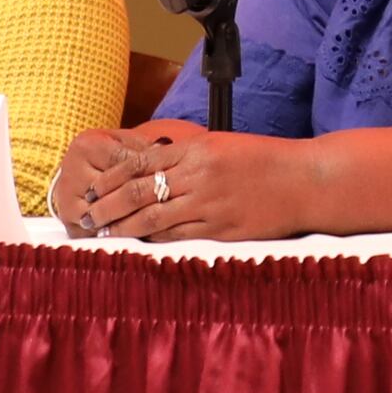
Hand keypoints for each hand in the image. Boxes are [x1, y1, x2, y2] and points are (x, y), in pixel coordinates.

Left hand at [53, 119, 300, 242]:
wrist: (306, 180)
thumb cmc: (266, 161)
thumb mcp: (223, 147)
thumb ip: (188, 157)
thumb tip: (150, 170)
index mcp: (197, 149)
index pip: (140, 163)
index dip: (110, 178)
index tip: (91, 189)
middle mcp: (198, 175)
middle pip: (138, 191)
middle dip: (107, 205)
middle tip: (86, 217)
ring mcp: (209, 204)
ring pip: (152, 217)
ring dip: (123, 228)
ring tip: (103, 234)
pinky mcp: (221, 229)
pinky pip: (178, 236)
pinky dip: (154, 241)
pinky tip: (139, 245)